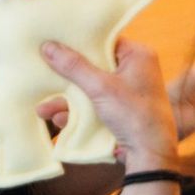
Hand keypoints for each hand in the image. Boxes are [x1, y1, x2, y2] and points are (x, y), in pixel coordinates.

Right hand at [40, 37, 181, 171]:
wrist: (150, 155)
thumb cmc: (134, 115)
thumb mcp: (100, 87)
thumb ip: (73, 66)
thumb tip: (47, 45)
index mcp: (137, 55)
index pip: (103, 39)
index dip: (79, 40)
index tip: (54, 40)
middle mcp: (134, 68)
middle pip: (94, 62)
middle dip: (68, 73)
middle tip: (43, 69)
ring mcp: (127, 89)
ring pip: (91, 85)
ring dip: (68, 97)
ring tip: (43, 108)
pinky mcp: (120, 108)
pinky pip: (95, 101)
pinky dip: (78, 109)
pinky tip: (58, 119)